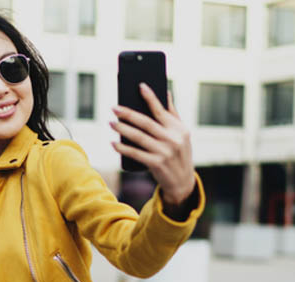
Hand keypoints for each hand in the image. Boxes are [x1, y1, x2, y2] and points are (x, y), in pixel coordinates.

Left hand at [110, 83, 195, 207]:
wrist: (183, 182)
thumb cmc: (179, 153)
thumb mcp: (181, 134)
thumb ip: (172, 113)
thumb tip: (165, 91)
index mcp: (179, 129)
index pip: (161, 110)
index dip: (150, 97)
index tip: (140, 86)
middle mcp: (172, 139)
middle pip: (146, 123)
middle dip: (128, 114)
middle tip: (114, 108)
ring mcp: (164, 152)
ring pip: (138, 137)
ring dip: (122, 129)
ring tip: (111, 123)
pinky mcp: (156, 164)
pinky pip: (135, 154)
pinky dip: (123, 148)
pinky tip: (114, 143)